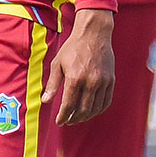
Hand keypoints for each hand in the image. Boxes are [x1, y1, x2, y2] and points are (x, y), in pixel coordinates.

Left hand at [44, 9, 114, 125]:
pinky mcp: (111, 80)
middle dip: (74, 119)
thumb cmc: (73, 48)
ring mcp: (103, 82)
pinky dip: (98, 110)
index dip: (63, 116)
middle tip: (68, 121)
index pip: (69, 105)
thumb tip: (45, 101)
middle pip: (82, 110)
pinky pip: (106, 102)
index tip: (59, 122)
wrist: (94, 34)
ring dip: (85, 117)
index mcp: (75, 78)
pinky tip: (91, 111)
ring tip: (78, 118)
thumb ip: (52, 84)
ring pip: (95, 108)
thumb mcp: (57, 63)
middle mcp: (90, 82)